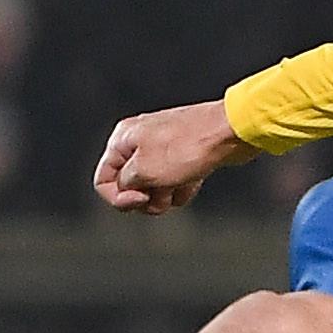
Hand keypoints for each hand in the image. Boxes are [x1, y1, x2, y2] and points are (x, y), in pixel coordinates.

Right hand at [94, 102, 250, 215]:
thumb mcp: (144, 171)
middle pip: (129, 188)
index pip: (103, 181)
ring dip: (166, 196)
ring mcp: (162, 150)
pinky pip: (175, 185)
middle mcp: (138, 142)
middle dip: (146, 199)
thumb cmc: (186, 148)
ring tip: (182, 183)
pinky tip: (195, 180)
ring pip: (153, 190)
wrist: (230, 133)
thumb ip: (124, 185)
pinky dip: (184, 188)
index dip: (118, 198)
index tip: (140, 199)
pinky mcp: (183, 158)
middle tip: (163, 194)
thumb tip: (126, 191)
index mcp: (122, 140)